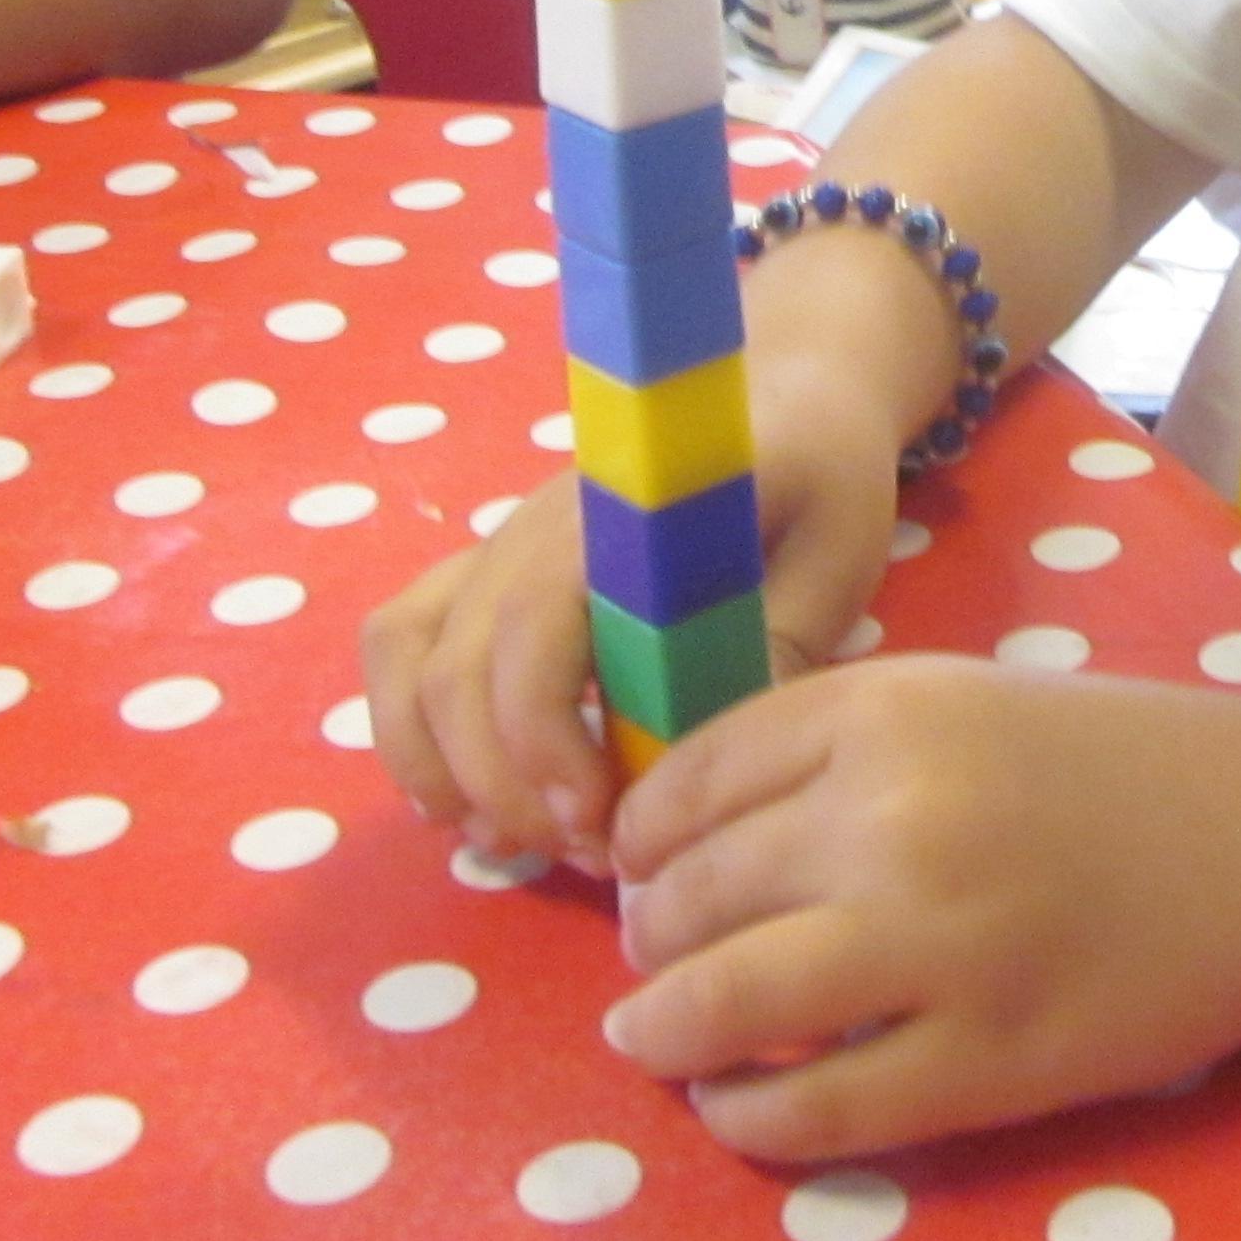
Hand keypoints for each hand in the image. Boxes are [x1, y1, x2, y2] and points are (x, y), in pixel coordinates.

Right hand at [361, 333, 920, 869]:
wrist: (784, 385)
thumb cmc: (819, 469)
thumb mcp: (839, 549)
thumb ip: (781, 642)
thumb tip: (707, 756)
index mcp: (624, 509)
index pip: (534, 626)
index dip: (544, 737)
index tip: (601, 819)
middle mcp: (536, 522)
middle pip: (458, 668)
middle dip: (507, 785)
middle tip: (595, 856)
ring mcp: (499, 541)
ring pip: (409, 662)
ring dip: (449, 769)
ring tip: (527, 840)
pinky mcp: (484, 566)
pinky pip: (401, 642)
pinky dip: (409, 732)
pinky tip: (465, 802)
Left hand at [605, 655, 1240, 1160]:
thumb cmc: (1124, 765)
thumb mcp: (970, 702)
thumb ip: (842, 746)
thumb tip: (685, 834)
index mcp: (891, 710)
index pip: (694, 780)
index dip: (642, 838)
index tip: (634, 870)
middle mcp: (899, 817)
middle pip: (697, 892)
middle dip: (650, 937)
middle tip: (648, 961)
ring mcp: (940, 945)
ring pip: (731, 1003)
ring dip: (665, 1030)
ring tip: (652, 1039)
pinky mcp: (985, 1059)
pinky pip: (818, 1106)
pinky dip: (750, 1114)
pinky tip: (734, 1104)